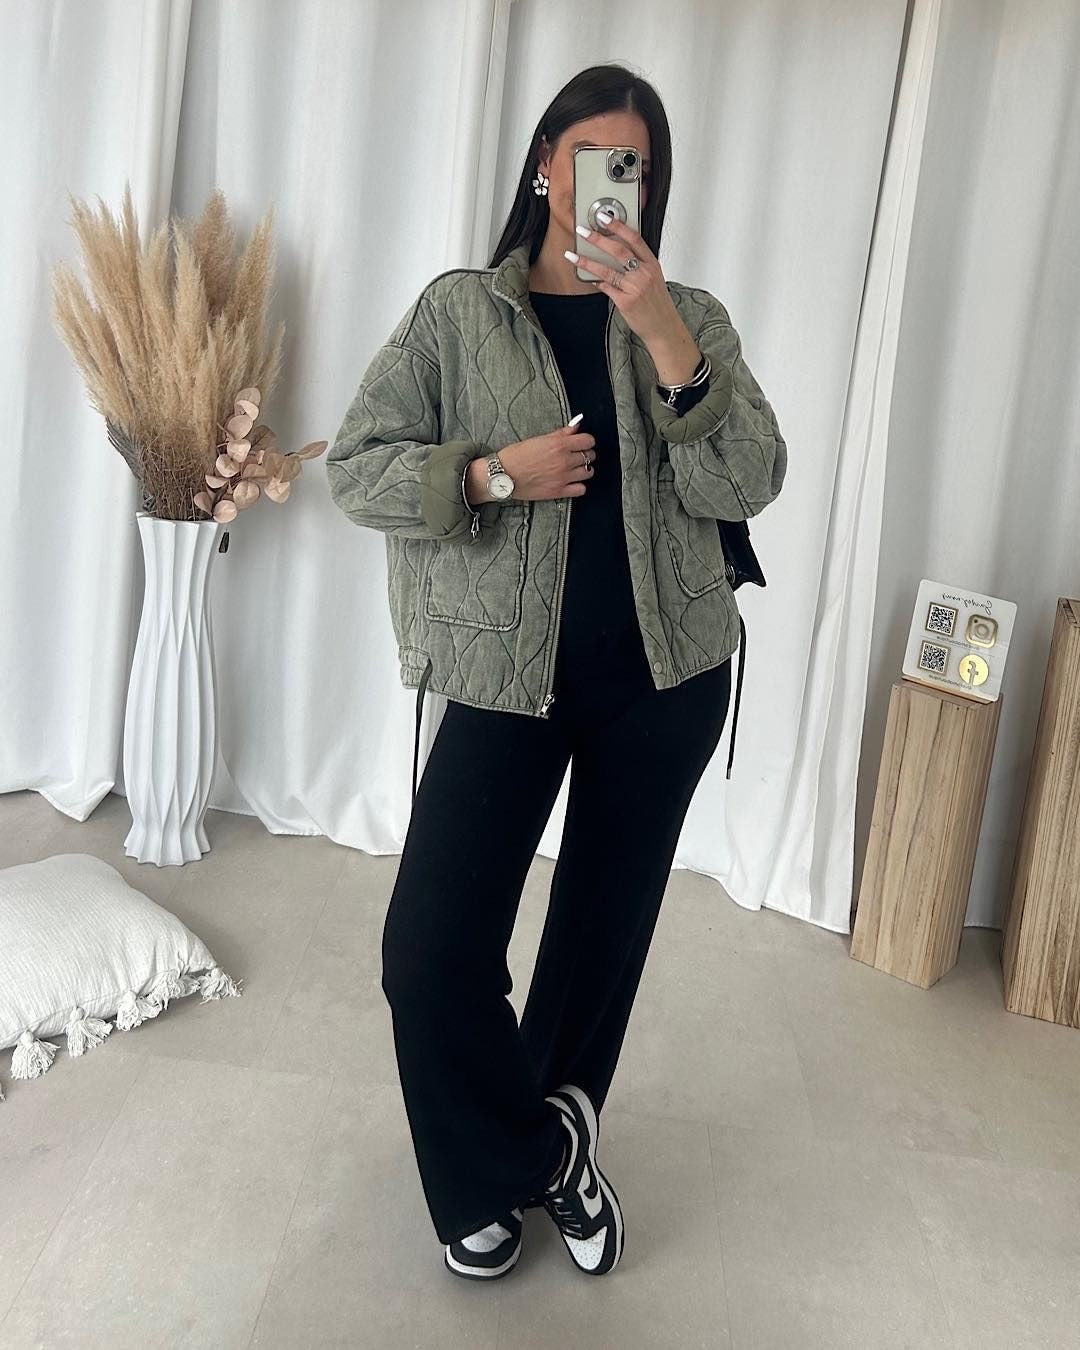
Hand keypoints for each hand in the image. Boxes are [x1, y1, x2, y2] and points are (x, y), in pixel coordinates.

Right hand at [472, 415, 596, 502]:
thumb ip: (560, 433)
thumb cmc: (515, 456)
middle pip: (590, 456)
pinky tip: (571, 482)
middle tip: (576, 456)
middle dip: (585, 454)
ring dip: (584, 470)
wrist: (502, 475)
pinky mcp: (558, 491)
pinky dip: (579, 486)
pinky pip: (581, 489)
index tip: (582, 443)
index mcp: (559, 445)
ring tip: (574, 469)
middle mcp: (564, 461)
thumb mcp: (538, 439)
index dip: (586, 441)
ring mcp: (563, 477)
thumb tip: (575, 426)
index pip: (588, 441)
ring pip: (588, 473)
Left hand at [565, 215, 702, 385]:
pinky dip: (596, 281)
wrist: (663, 327)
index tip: (605, 218)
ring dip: (587, 261)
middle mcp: (644, 274)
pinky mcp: (625, 301)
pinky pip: (606, 287)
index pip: (634, 239)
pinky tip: (586, 276)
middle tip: (583, 231)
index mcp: (652, 264)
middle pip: (618, 250)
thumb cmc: (657, 304)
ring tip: (573, 255)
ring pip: (607, 269)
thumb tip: (616, 252)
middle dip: (598, 238)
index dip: (618, 226)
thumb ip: (638, 264)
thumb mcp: (654, 278)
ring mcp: (635, 288)